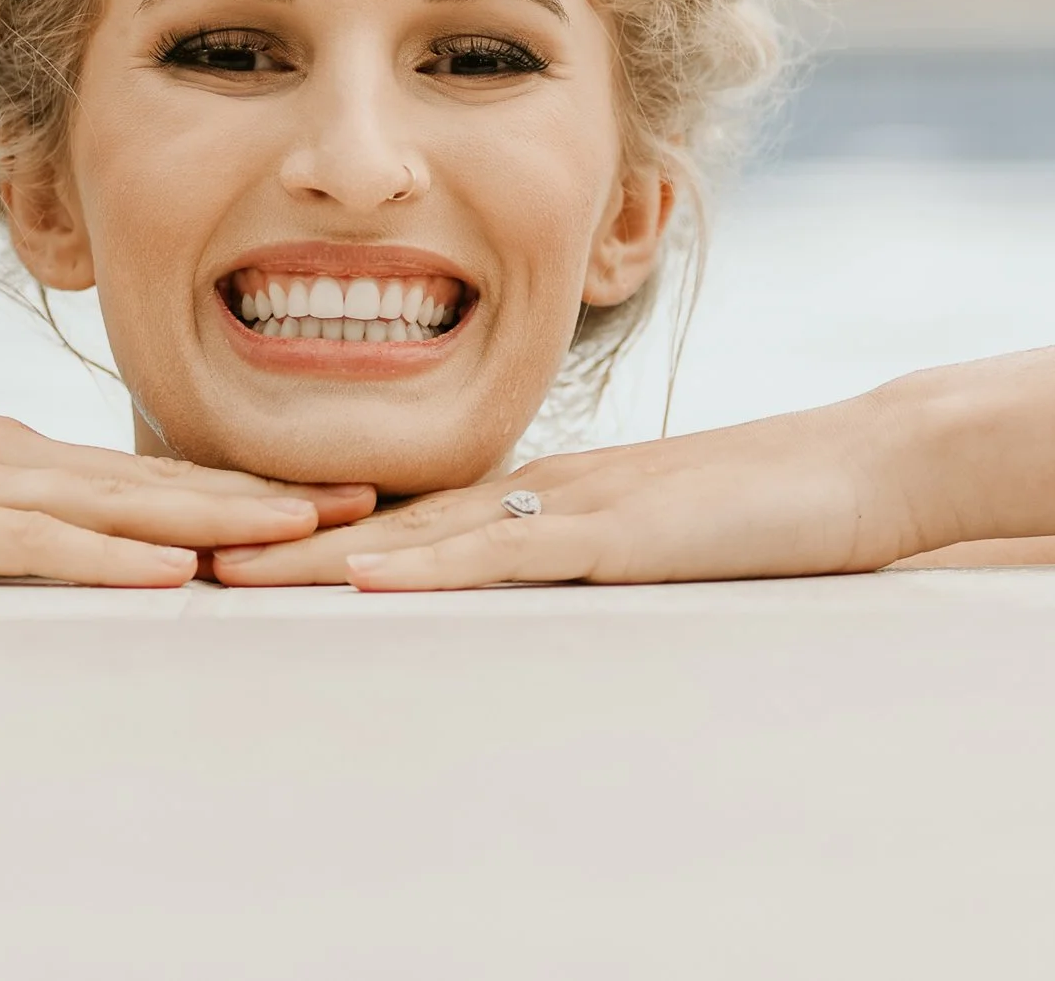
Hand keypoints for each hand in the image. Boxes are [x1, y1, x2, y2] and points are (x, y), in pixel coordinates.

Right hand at [0, 409, 374, 585]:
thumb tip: (66, 537)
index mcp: (6, 450)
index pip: (143, 472)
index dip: (238, 485)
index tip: (324, 497)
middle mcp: (3, 455)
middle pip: (155, 479)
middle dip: (262, 495)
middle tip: (361, 503)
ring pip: (114, 505)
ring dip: (216, 517)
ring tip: (304, 531)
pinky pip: (31, 546)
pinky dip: (107, 557)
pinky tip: (169, 569)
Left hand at [209, 405, 924, 589]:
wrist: (867, 468)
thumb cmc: (774, 513)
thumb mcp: (660, 540)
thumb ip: (589, 556)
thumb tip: (524, 585)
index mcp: (546, 492)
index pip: (410, 512)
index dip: (319, 525)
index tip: (231, 541)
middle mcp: (542, 489)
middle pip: (391, 515)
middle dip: (286, 535)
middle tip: (187, 551)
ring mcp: (578, 506)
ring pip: (424, 531)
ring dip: (323, 552)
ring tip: (231, 567)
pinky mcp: (622, 536)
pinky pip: (507, 553)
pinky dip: (429, 565)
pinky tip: (364, 575)